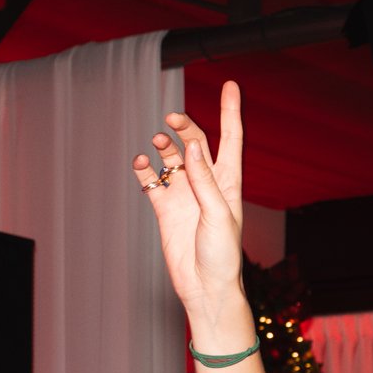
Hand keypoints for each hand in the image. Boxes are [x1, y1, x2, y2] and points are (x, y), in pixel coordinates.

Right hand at [132, 81, 247, 318]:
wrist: (204, 287)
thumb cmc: (223, 256)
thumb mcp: (218, 215)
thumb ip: (205, 180)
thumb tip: (194, 146)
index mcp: (228, 183)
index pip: (231, 139)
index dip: (231, 112)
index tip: (230, 84)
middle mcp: (206, 184)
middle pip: (195, 142)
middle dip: (185, 126)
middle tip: (171, 119)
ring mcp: (184, 195)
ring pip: (172, 158)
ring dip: (164, 146)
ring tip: (158, 142)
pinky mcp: (165, 209)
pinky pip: (152, 181)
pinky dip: (145, 169)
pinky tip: (141, 163)